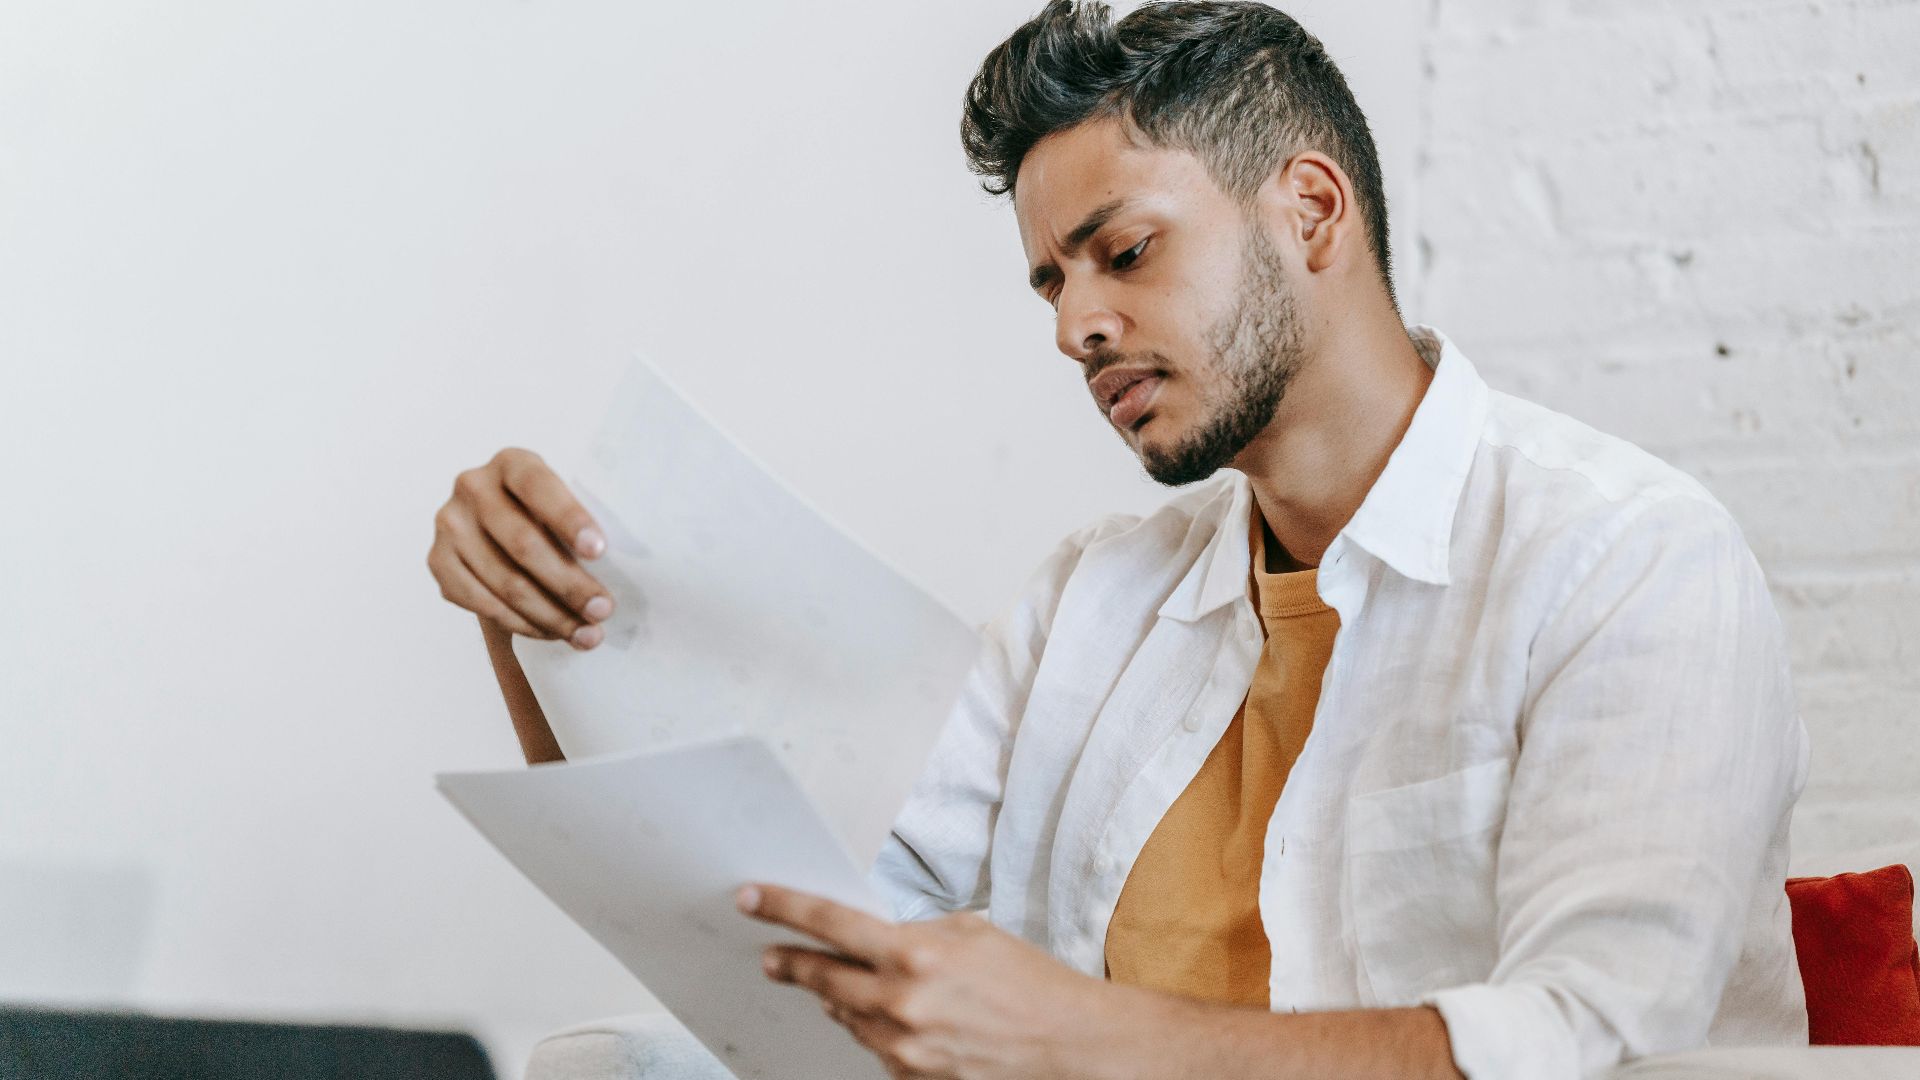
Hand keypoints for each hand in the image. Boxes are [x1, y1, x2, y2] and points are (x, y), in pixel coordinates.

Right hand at [427, 447, 613, 647]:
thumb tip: (624, 569)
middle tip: (603, 610)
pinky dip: (523, 624)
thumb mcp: (563, 504)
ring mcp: (450, 525)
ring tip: (587, 634)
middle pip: (523, 543)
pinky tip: (553, 632)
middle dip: (569, 584)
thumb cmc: (547, 518)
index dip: (570, 519)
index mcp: (512, 462)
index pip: (540, 487)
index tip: (599, 551)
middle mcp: (473, 487)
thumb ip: (579, 525)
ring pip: (505, 582)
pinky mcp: (438, 562)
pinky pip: (484, 604)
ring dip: (552, 615)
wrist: (496, 531)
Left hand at [737, 883, 1119, 1079]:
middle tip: (772, 957)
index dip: (785, 909)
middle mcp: (901, 1002)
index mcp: (915, 954)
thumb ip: (913, 934)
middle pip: (823, 977)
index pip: (831, 924)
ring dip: (837, 996)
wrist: (1065, 1041)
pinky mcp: (911, 1076)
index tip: (753, 899)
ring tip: (834, 983)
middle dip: (792, 964)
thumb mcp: (968, 932)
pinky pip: (873, 1045)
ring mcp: (903, 1046)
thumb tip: (874, 941)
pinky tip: (888, 1014)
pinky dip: (873, 1026)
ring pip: (846, 1014)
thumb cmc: (1026, 980)